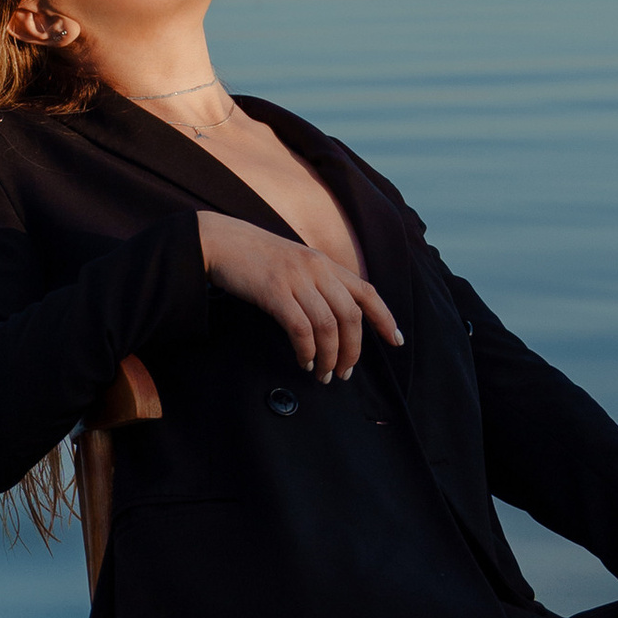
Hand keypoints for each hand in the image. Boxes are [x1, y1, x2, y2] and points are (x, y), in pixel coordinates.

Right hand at [197, 213, 403, 384]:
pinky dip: (307, 351)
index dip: (385, 318)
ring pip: (328, 326)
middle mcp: (317, 269)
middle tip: (345, 373)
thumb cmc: (256, 259)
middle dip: (353, 351)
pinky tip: (305, 362)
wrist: (221, 241)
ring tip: (324, 375)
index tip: (396, 341)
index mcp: (325, 263)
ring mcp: (297, 279)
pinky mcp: (275, 292)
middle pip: (351, 316)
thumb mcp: (296, 264)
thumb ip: (318, 283)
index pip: (367, 292)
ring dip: (330, 357)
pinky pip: (301, 329)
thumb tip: (336, 320)